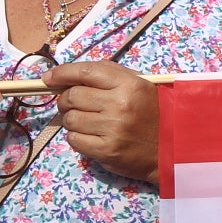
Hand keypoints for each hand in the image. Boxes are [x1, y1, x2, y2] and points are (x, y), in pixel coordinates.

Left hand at [48, 61, 160, 180]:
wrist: (173, 147)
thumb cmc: (154, 112)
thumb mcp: (139, 85)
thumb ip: (109, 77)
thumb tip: (69, 77)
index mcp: (129, 84)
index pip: (86, 71)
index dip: (62, 73)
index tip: (48, 78)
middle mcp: (119, 104)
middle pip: (72, 96)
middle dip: (65, 99)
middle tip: (71, 104)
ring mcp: (112, 129)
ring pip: (70, 119)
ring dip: (72, 120)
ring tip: (87, 122)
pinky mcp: (106, 151)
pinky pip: (74, 140)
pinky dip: (77, 137)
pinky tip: (91, 136)